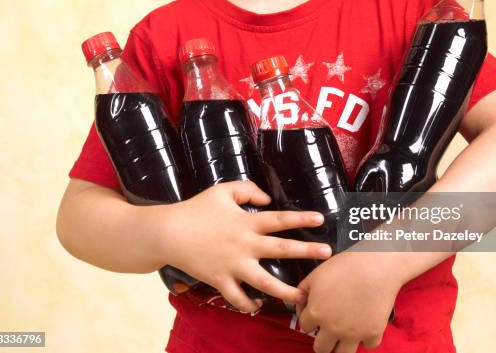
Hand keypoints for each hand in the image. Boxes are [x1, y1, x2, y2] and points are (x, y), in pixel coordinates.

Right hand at [156, 180, 331, 311]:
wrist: (167, 232)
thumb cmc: (196, 209)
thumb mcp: (222, 190)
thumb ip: (248, 189)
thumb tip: (268, 199)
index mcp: (246, 222)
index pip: (280, 220)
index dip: (301, 219)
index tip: (321, 220)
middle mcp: (244, 245)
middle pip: (281, 249)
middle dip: (307, 252)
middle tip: (328, 254)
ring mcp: (233, 266)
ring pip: (264, 282)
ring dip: (285, 291)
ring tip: (302, 297)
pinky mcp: (220, 281)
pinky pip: (238, 298)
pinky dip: (249, 305)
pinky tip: (259, 305)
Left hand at [296, 251, 400, 352]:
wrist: (375, 266)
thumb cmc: (345, 266)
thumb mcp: (317, 273)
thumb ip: (304, 290)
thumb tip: (301, 302)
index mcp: (316, 313)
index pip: (305, 326)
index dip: (309, 319)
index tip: (315, 315)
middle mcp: (332, 328)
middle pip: (320, 348)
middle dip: (322, 340)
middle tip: (328, 332)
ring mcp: (353, 334)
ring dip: (341, 345)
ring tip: (344, 335)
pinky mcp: (373, 333)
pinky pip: (368, 345)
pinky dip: (366, 338)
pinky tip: (365, 327)